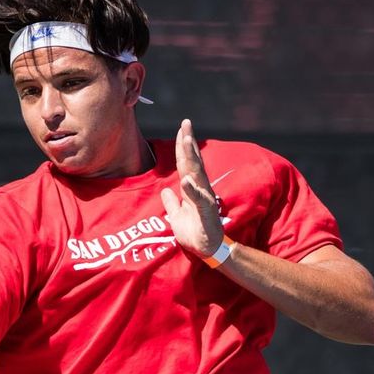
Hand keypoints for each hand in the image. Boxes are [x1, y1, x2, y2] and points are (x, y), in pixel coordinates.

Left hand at [160, 119, 224, 257]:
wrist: (207, 250)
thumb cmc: (195, 233)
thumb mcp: (176, 217)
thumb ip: (171, 203)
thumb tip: (165, 191)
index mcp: (192, 188)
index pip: (185, 163)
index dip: (181, 146)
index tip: (181, 128)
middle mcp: (199, 189)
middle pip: (192, 161)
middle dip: (188, 142)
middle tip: (186, 123)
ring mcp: (204, 198)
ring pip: (196, 174)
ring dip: (191, 157)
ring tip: (185, 140)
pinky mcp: (206, 211)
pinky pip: (198, 199)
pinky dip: (192, 190)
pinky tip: (186, 180)